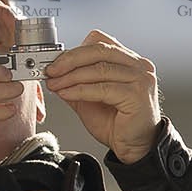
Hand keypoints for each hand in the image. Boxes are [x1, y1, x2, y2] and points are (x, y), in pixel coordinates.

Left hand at [43, 28, 161, 163]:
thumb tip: (55, 74)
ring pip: (99, 69)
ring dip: (71, 76)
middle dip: (70, 60)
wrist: (134, 148)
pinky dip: (80, 90)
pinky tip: (66, 94)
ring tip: (55, 84)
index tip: (55, 61)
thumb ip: (76, 84)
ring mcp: (141, 79)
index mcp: (129, 61)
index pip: (100, 42)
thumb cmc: (117, 124)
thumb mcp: (90, 99)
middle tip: (51, 70)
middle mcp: (139, 66)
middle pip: (99, 50)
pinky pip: (102, 88)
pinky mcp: (137, 94)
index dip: (75, 50)